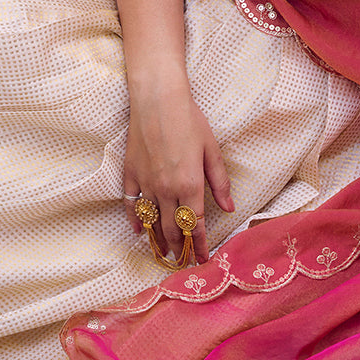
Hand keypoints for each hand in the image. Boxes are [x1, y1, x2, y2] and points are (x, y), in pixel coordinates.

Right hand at [123, 81, 233, 264]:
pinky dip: (136, 221)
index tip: (203, 260)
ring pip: (152, 222)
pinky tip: (140, 231)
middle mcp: (166, 189)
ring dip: (160, 240)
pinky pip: (131, 205)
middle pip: (173, 229)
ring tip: (166, 253)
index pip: (197, 225)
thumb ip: (219, 181)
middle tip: (185, 260)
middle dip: (181, 248)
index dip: (200, 245)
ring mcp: (146, 183)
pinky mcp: (130, 174)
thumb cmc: (188, 119)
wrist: (158, 99)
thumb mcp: (211, 149)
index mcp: (190, 184)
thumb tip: (229, 206)